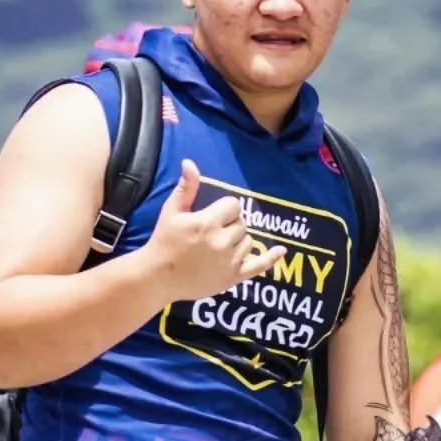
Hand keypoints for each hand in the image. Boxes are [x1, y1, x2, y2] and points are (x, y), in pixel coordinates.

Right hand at [143, 159, 285, 301]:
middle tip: (213, 233)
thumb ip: (186, 188)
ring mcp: (229, 261)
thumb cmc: (164, 241)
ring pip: (249, 242)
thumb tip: (190, 163)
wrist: (159, 277)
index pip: (233, 206)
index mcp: (207, 223)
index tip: (214, 215)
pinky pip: (259, 266)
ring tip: (220, 247)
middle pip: (242, 224)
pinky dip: (271, 258)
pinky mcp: (233, 277)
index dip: (225, 209)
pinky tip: (282, 251)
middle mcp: (221, 242)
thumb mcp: (172, 211)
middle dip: (230, 225)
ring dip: (239, 241)